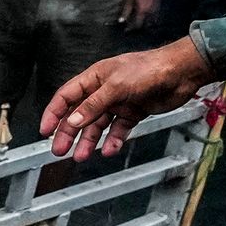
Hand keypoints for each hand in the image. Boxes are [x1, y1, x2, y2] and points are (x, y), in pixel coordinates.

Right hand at [41, 38, 207, 158]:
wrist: (180, 73)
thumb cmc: (149, 69)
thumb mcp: (116, 86)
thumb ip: (93, 105)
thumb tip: (73, 121)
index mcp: (94, 78)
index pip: (66, 97)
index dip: (53, 113)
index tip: (45, 131)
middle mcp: (104, 91)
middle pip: (80, 115)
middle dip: (68, 133)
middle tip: (60, 150)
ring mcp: (119, 103)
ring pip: (98, 125)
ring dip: (89, 141)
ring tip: (81, 156)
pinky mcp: (134, 112)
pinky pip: (119, 130)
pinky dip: (113, 140)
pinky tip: (109, 150)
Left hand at [116, 0, 159, 31]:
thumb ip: (126, 10)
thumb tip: (121, 20)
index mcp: (142, 11)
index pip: (137, 25)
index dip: (131, 29)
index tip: (126, 30)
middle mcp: (150, 13)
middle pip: (144, 26)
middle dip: (138, 28)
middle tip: (131, 27)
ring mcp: (156, 10)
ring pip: (151, 23)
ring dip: (145, 25)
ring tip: (138, 24)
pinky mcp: (158, 7)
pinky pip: (155, 18)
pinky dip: (150, 20)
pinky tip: (146, 18)